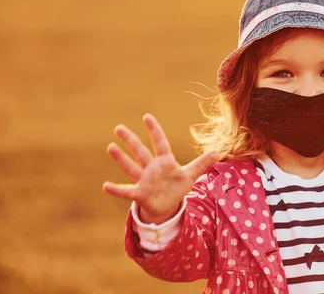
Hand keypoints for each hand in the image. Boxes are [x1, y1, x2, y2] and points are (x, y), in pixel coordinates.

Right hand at [102, 114, 218, 223]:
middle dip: (130, 140)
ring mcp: (144, 180)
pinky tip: (105, 186)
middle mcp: (152, 168)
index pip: (160, 142)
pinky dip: (116, 190)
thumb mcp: (191, 175)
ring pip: (131, 167)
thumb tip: (218, 152)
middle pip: (140, 151)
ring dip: (121, 158)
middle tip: (118, 128)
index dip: (154, 130)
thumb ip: (202, 163)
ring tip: (111, 147)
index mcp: (165, 161)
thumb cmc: (177, 187)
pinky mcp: (139, 194)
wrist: (167, 205)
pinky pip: (126, 191)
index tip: (146, 117)